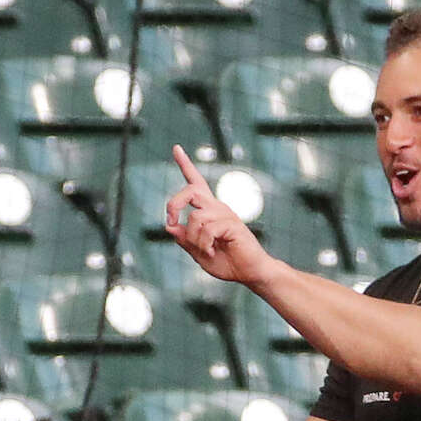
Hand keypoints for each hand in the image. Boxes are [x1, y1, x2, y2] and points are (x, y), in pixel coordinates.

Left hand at [164, 145, 277, 286]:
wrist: (250, 272)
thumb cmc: (227, 263)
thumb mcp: (198, 252)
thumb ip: (185, 240)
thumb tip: (171, 226)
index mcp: (209, 211)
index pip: (196, 183)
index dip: (186, 165)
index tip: (176, 148)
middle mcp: (217, 207)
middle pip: (190, 190)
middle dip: (174, 203)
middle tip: (171, 220)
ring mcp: (226, 214)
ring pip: (196, 217)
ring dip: (194, 239)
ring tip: (205, 251)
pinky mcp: (233, 224)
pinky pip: (207, 230)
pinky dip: (204, 244)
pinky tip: (212, 251)